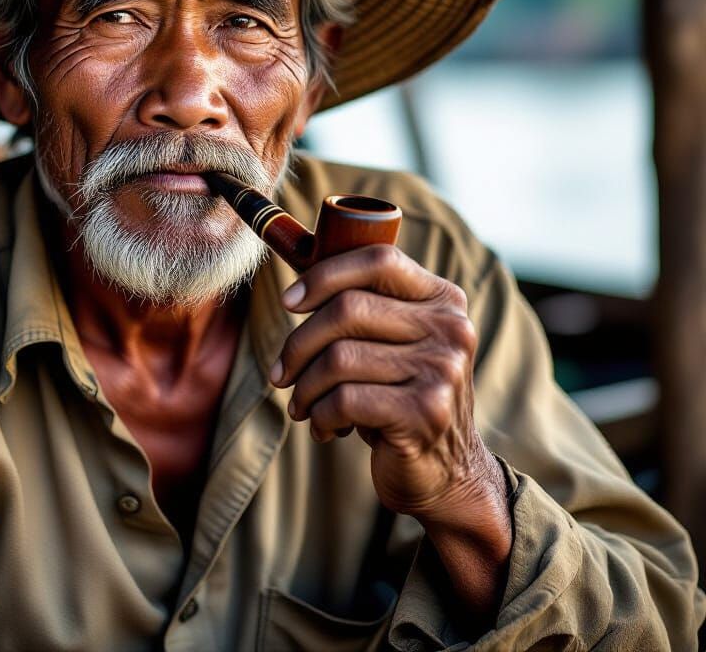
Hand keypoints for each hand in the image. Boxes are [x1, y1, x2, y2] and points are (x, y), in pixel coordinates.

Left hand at [270, 244, 500, 524]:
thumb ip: (363, 306)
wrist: (448, 473)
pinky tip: (325, 428)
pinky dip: (321, 416)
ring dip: (305, 387)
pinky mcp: (426, 412)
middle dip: (299, 343)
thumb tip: (296, 278)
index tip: (290, 302)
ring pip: (338, 358)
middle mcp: (450, 329)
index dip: (325, 275)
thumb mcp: (393, 344)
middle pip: (347, 309)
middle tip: (282, 373)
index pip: (379, 260)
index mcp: (442, 299)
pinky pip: (345, 400)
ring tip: (302, 405)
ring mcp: (443, 370)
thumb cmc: (401, 396)